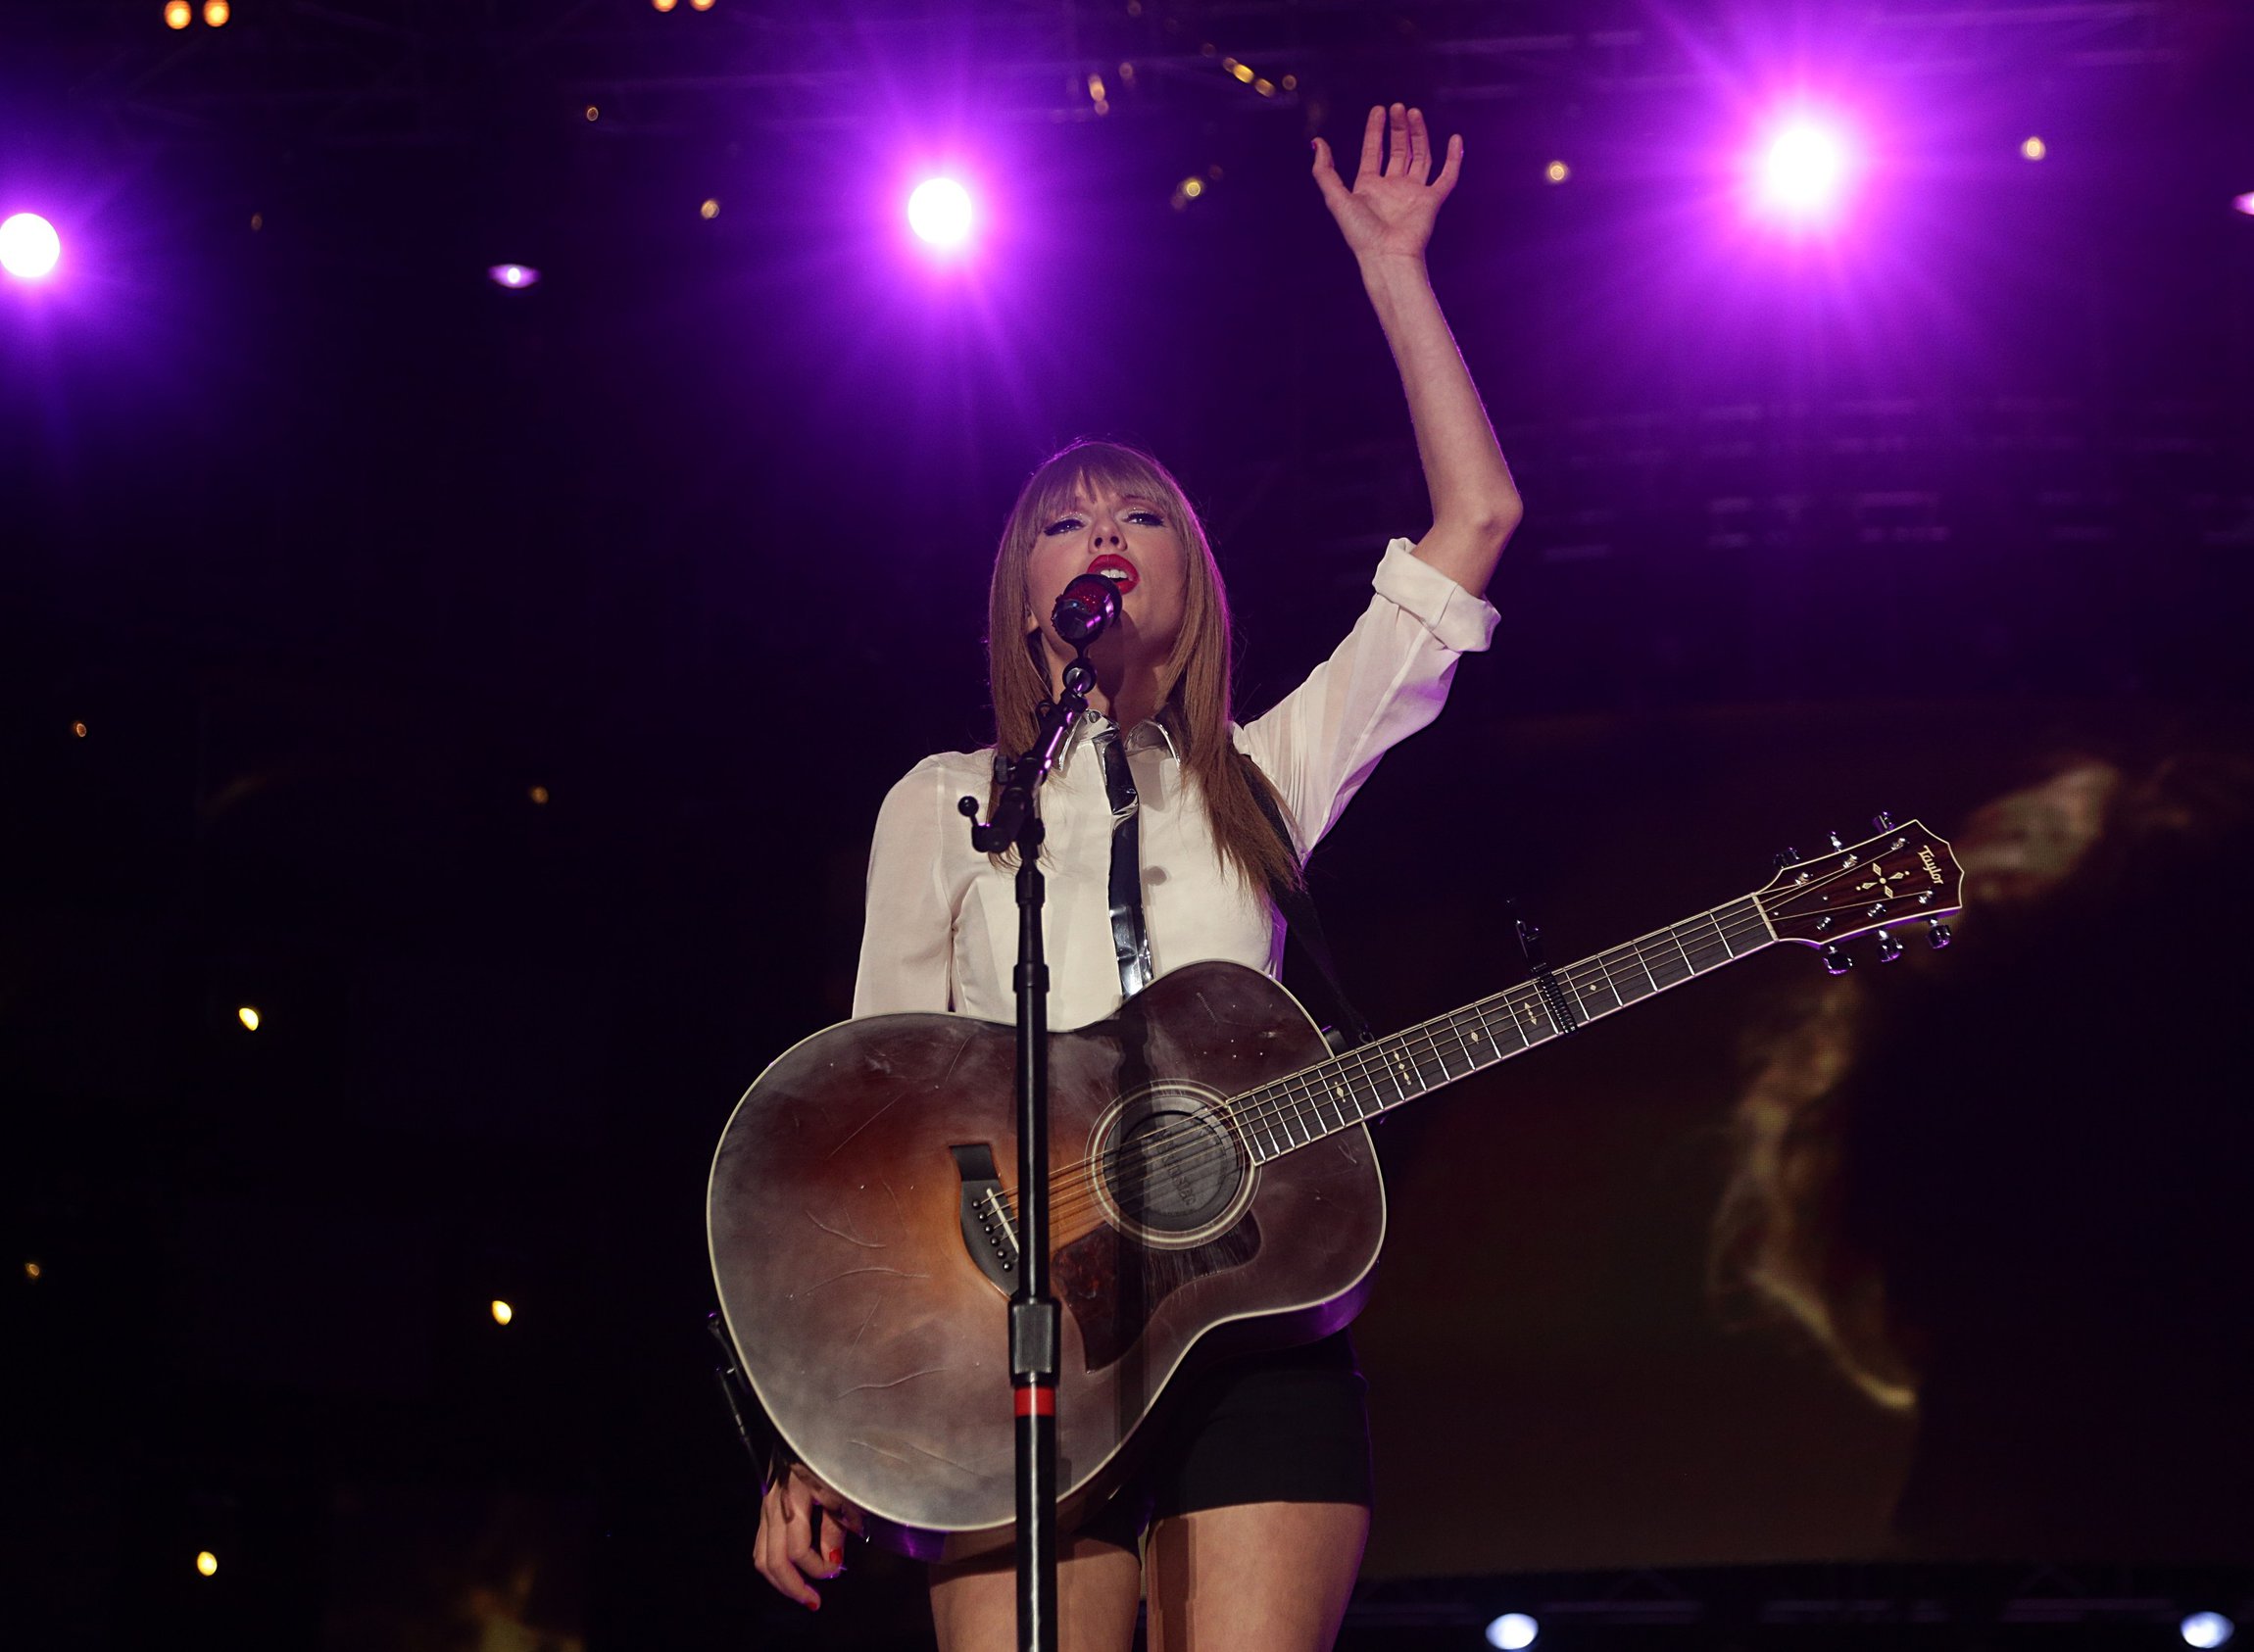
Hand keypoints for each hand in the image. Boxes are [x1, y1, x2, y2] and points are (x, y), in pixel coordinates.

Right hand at [753, 1462, 866, 1610]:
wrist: (812, 1426)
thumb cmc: (833, 1453)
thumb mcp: (843, 1488)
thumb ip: (837, 1526)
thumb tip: (833, 1562)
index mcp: (794, 1497)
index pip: (797, 1549)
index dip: (817, 1568)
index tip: (836, 1572)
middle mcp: (774, 1504)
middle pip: (772, 1560)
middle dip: (792, 1586)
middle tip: (813, 1601)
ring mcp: (767, 1505)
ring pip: (761, 1555)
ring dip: (780, 1580)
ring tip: (801, 1592)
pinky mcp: (767, 1505)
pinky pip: (763, 1543)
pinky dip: (775, 1562)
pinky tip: (793, 1569)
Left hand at [1311, 103, 1462, 262]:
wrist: (1386, 255)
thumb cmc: (1360, 232)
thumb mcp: (1336, 198)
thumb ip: (1324, 172)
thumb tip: (1317, 142)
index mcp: (1369, 186)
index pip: (1373, 151)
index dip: (1375, 130)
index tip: (1379, 110)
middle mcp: (1392, 187)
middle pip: (1398, 150)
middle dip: (1398, 128)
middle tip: (1399, 108)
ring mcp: (1413, 193)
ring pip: (1420, 157)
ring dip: (1419, 135)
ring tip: (1415, 113)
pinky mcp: (1432, 200)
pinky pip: (1447, 176)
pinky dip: (1453, 158)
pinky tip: (1455, 139)